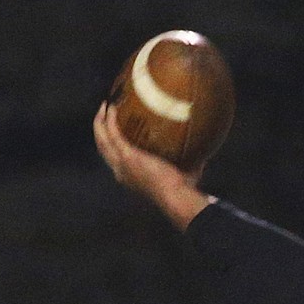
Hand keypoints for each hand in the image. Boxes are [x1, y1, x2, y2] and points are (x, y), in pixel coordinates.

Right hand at [92, 102, 210, 229]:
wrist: (175, 196)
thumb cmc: (181, 191)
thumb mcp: (182, 175)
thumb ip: (189, 164)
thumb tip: (203, 153)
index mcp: (130, 176)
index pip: (115, 159)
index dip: (112, 144)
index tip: (116, 131)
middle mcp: (120, 171)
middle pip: (103, 147)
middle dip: (101, 130)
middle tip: (104, 114)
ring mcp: (121, 163)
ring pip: (102, 139)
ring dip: (100, 122)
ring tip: (105, 106)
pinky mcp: (126, 155)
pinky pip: (112, 133)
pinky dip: (109, 120)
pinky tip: (112, 108)